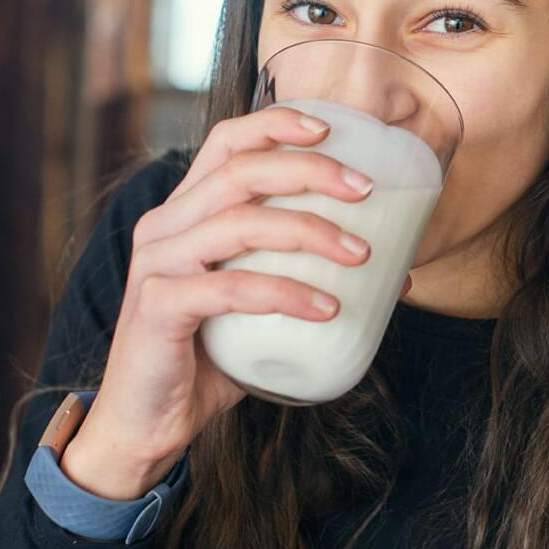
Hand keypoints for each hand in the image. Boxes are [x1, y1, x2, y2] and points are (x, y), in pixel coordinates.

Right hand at [77, 105, 382, 470]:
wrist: (149, 424)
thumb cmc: (211, 359)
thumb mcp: (264, 308)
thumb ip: (313, 279)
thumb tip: (399, 276)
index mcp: (187, 212)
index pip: (227, 144)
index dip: (275, 125)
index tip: (330, 128)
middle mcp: (165, 226)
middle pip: (240, 171)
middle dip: (309, 171)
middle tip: (365, 190)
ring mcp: (156, 264)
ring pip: (239, 223)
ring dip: (309, 231)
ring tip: (362, 254)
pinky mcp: (158, 307)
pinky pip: (230, 288)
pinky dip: (285, 293)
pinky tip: (328, 308)